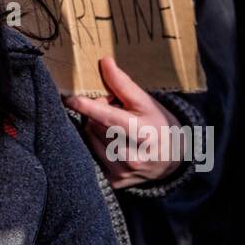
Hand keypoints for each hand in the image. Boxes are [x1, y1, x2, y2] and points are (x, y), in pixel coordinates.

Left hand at [65, 57, 182, 188]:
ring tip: (113, 128)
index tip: (70, 99)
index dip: (87, 108)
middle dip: (96, 114)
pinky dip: (95, 145)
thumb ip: (123, 84)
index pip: (108, 119)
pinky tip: (110, 143)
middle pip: (95, 127)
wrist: (173, 158)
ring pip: (90, 141)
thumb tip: (105, 62)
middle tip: (112, 111)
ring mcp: (122, 172)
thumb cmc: (158, 124)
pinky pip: (91, 157)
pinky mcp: (114, 181)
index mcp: (143, 134)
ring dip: (94, 130)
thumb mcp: (146, 102)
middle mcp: (132, 157)